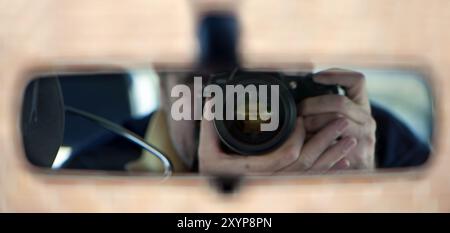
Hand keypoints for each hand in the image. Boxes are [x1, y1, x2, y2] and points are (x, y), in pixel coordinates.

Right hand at [198, 100, 357, 174]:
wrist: (220, 189)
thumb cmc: (213, 173)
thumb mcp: (207, 152)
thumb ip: (209, 128)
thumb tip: (212, 103)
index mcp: (254, 169)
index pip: (287, 154)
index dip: (299, 137)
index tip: (303, 120)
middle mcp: (272, 179)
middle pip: (307, 162)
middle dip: (326, 141)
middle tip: (342, 122)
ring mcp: (281, 182)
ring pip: (313, 171)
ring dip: (333, 154)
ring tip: (349, 139)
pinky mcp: (287, 184)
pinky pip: (313, 180)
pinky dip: (330, 169)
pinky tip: (343, 161)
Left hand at [301, 68, 376, 169]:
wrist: (360, 171)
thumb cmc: (342, 141)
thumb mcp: (341, 119)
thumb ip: (327, 105)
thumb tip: (297, 93)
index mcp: (362, 106)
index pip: (357, 81)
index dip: (336, 75)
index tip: (315, 77)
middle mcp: (367, 120)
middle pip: (339, 102)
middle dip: (313, 104)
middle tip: (298, 110)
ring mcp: (364, 138)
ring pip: (335, 122)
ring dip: (312, 123)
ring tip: (299, 126)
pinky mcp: (358, 155)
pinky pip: (332, 145)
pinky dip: (315, 142)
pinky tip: (304, 142)